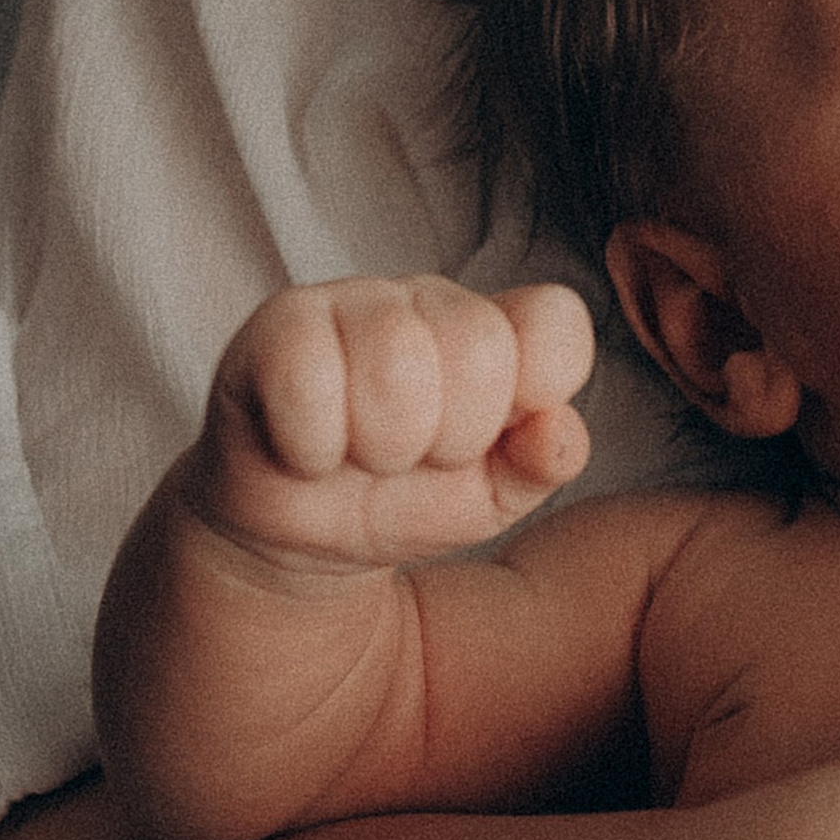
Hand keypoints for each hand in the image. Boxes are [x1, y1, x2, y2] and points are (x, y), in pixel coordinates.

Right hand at [186, 273, 594, 567]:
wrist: (302, 537)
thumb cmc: (407, 500)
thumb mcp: (494, 496)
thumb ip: (544, 462)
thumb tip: (557, 429)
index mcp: (499, 331)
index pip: (556, 319)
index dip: (537, 389)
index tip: (490, 438)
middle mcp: (432, 301)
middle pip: (481, 347)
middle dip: (449, 438)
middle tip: (412, 456)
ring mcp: (356, 301)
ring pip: (396, 361)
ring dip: (380, 445)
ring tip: (360, 454)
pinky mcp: (282, 322)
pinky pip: (310, 380)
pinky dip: (314, 444)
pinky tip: (309, 449)